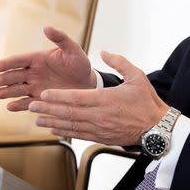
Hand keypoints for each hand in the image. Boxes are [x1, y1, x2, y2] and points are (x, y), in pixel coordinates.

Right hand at [0, 26, 95, 111]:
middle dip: (1, 79)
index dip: (7, 63)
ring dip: (5, 92)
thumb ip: (60, 38)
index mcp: (38, 58)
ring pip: (16, 90)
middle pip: (13, 76)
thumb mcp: (72, 49)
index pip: (19, 60)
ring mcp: (35, 87)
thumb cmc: (79, 63)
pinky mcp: (40, 100)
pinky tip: (9, 107)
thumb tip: (46, 26)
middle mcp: (33, 73)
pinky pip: (26, 102)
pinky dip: (18, 105)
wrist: (88, 83)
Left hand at [29, 51, 169, 145]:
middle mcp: (99, 115)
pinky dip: (64, 132)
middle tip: (32, 106)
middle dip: (48, 109)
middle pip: (68, 113)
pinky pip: (78, 135)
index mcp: (105, 99)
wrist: (157, 128)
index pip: (76, 98)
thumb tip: (104, 52)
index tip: (43, 94)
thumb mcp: (137, 76)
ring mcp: (99, 128)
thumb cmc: (147, 102)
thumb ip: (119, 62)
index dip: (58, 96)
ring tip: (37, 118)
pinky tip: (54, 129)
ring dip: (52, 122)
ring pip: (70, 125)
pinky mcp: (101, 137)